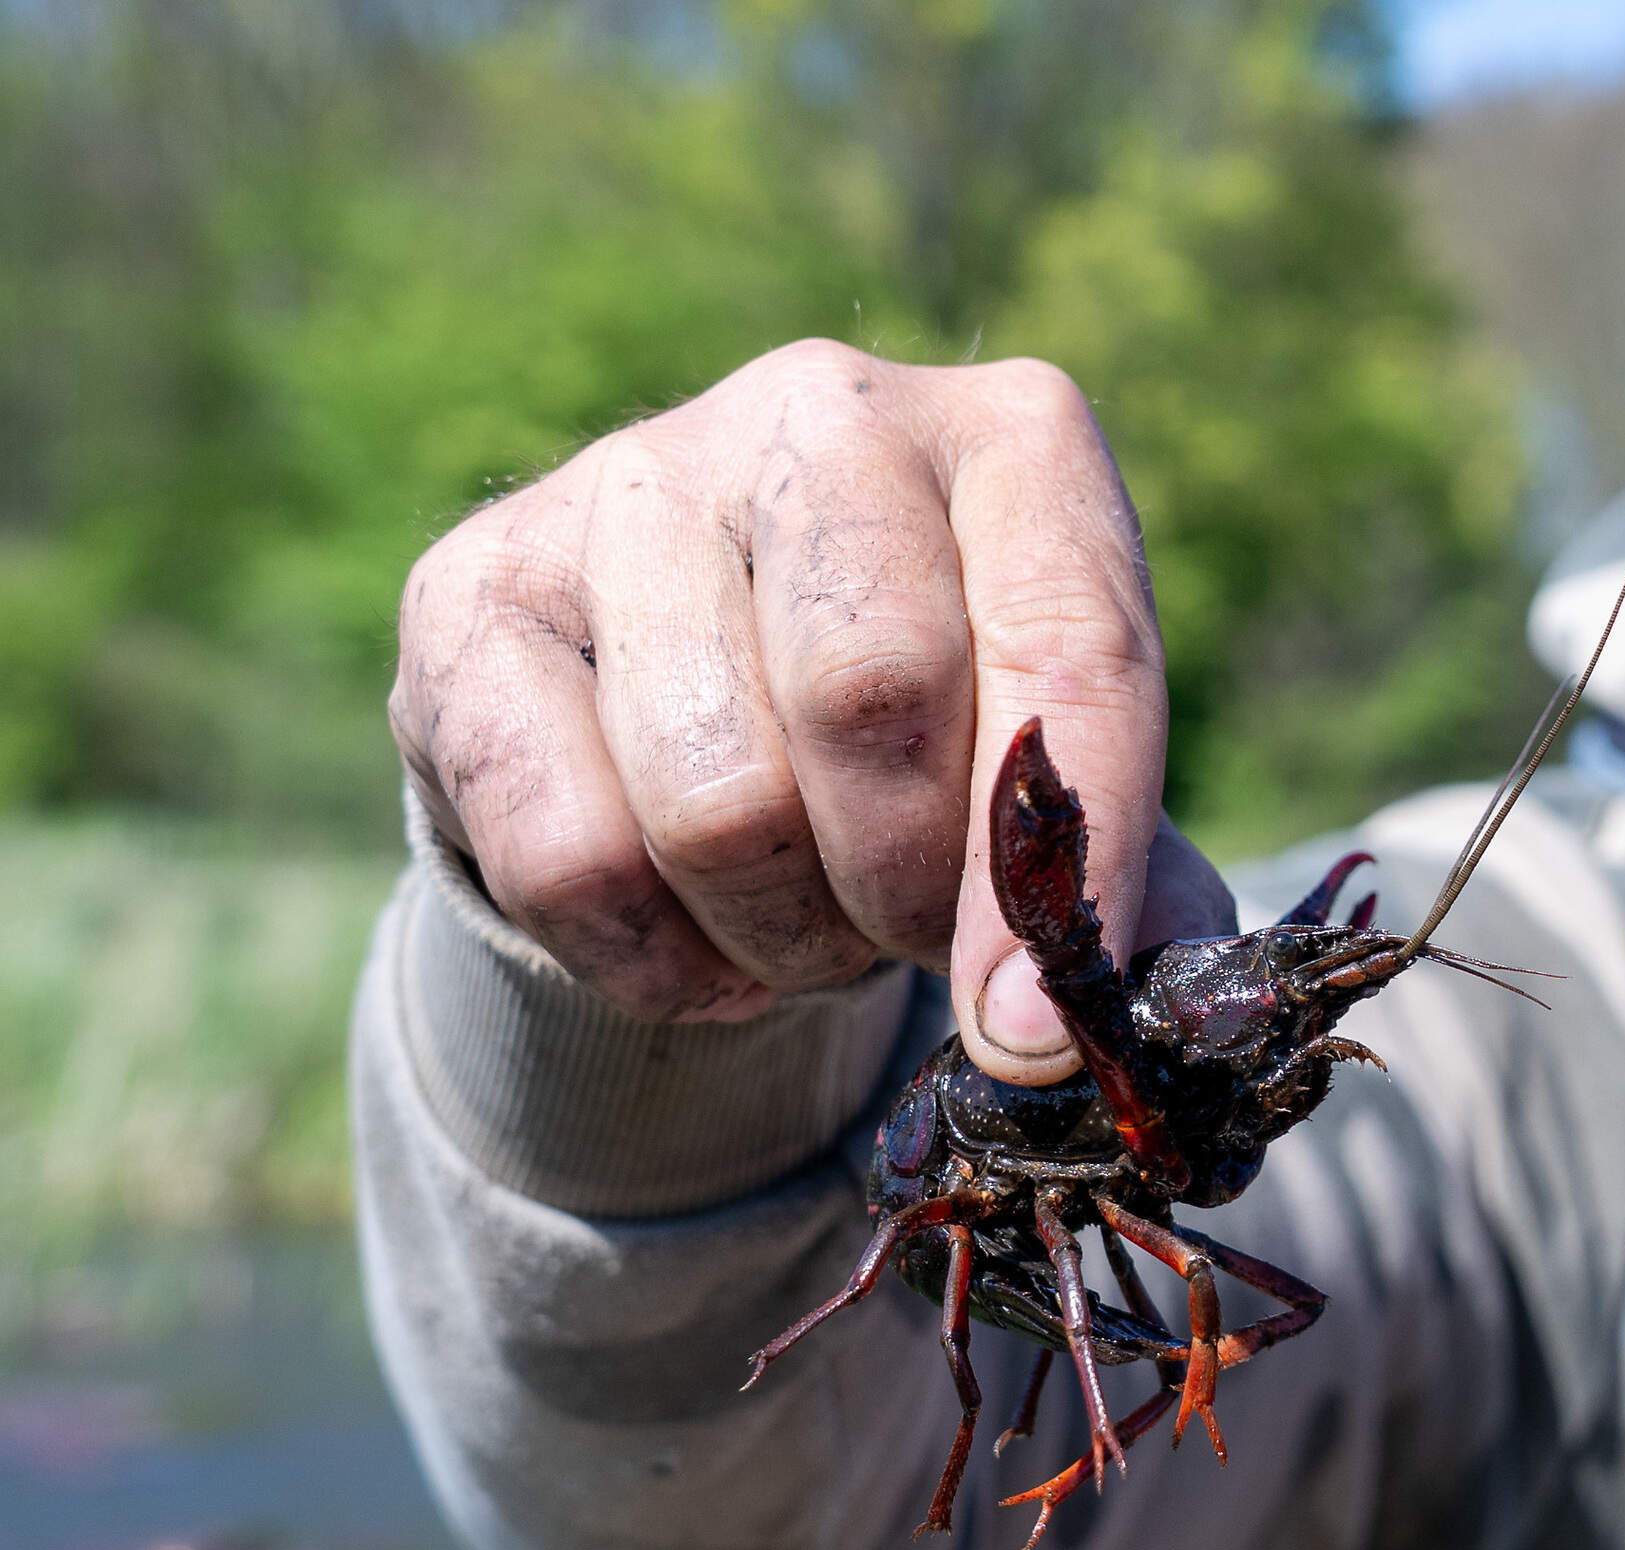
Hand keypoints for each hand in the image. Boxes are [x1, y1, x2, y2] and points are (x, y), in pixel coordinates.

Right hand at [389, 339, 1234, 1084]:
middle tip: (911, 940)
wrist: (693, 703)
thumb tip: (1119, 1014)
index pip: (1072, 646)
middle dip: (907, 890)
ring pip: (716, 799)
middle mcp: (823, 415)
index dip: (1065, 862)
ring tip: (809, 923)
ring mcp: (632, 482)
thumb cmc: (929, 746)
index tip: (1036, 1026)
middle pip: (871, 698)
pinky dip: (653, 960)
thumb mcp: (1053, 784)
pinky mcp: (473, 588)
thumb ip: (1116, 887)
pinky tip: (697, 937)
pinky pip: (568, 852)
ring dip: (782, 936)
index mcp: (1013, 439)